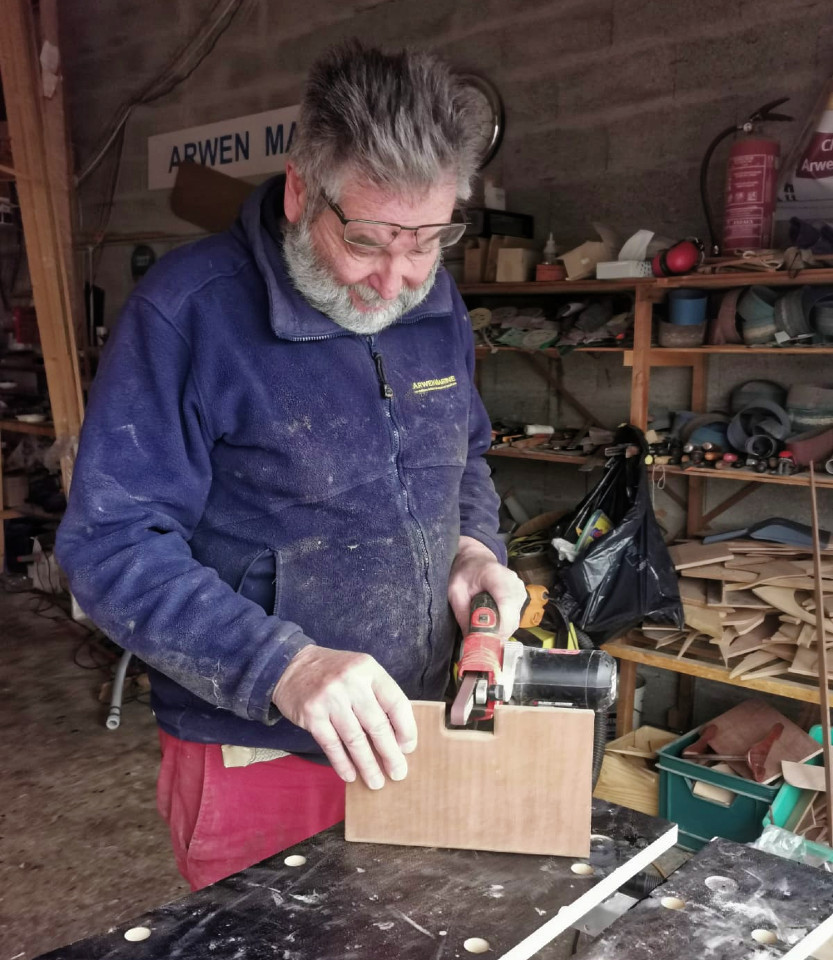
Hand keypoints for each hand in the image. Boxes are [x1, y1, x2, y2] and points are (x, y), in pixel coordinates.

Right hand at [272, 646, 416, 789]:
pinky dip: (342, 762)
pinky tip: (350, 775)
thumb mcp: (360, 672)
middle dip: (390, 754)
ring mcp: (330, 698)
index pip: (396, 702)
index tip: (408, 748)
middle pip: (377, 724)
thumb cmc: (335, 673)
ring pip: (354, 739)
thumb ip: (378, 696)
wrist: (292, 666)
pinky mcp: (312, 714)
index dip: (406, 728)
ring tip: (376, 781)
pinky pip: (332, 744)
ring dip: (367, 764)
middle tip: (398, 773)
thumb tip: (397, 737)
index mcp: (369, 670)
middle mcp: (351, 682)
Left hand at [448, 536, 527, 639]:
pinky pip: (515, 619)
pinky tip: (491, 620)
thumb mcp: (455, 592)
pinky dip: (503, 625)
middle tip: (479, 639)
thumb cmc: (465, 573)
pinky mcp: (522, 598)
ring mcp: (520, 590)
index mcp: (495, 575)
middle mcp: (514, 582)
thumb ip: (463, 615)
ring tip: (482, 627)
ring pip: (515, 622)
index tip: (485, 639)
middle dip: (496, 633)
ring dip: (499, 631)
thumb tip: (471, 641)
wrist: (476, 560)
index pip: (506, 601)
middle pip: (512, 617)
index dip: (499, 624)